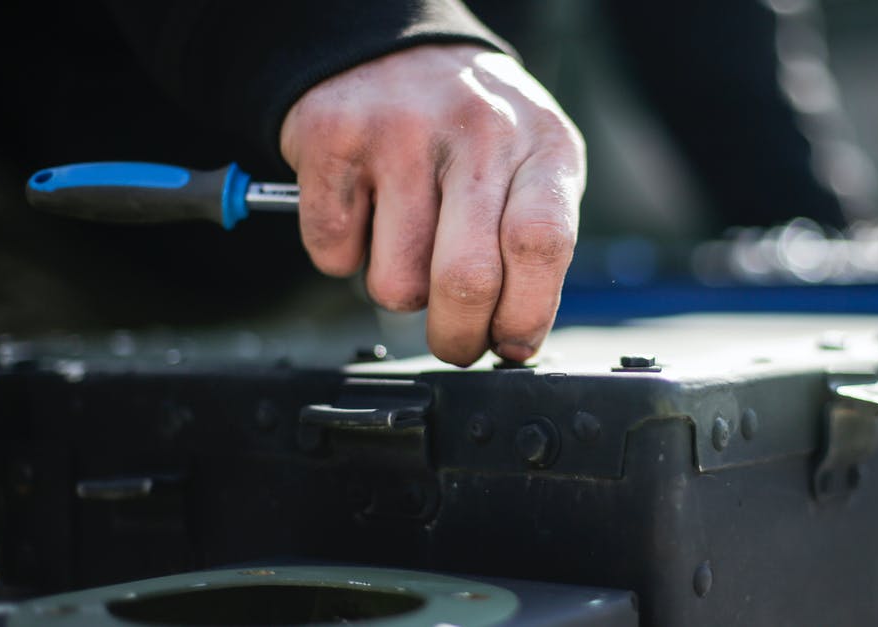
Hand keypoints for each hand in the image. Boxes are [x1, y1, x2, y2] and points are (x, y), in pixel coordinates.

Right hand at [280, 44, 584, 365]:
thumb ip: (533, 241)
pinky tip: (364, 213)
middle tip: (454, 341)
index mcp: (543, 146)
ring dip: (398, 288)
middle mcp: (478, 131)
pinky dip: (344, 256)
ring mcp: (401, 132)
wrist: (396, 46)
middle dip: (456, 336)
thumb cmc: (474, 127)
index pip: (541, 244)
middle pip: (467, 279)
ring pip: (396, 281)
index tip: (511, 344)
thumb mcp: (532, 165)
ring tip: (407, 243)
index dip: (525, 313)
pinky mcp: (334, 139)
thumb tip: (512, 338)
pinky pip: (334, 252)